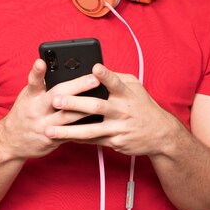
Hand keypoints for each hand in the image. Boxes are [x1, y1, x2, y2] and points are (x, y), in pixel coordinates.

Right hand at [1, 59, 104, 160]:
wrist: (12, 142)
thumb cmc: (25, 112)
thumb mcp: (29, 97)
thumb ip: (43, 85)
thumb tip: (62, 68)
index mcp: (30, 97)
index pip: (33, 82)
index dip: (37, 72)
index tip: (41, 62)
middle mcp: (36, 111)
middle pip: (57, 97)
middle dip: (77, 86)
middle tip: (94, 79)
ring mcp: (44, 126)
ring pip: (68, 117)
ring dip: (86, 107)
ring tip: (102, 99)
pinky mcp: (53, 140)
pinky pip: (72, 133)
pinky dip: (85, 126)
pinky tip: (99, 121)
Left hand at [44, 64, 179, 156]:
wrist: (160, 134)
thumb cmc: (143, 105)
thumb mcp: (135, 87)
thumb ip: (116, 77)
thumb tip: (96, 70)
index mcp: (126, 94)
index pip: (115, 82)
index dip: (106, 75)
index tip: (95, 68)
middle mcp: (122, 111)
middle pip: (96, 106)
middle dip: (74, 103)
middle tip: (56, 100)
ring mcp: (118, 128)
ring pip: (90, 130)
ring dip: (68, 130)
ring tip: (49, 130)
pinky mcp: (115, 142)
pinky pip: (92, 141)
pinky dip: (76, 139)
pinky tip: (62, 138)